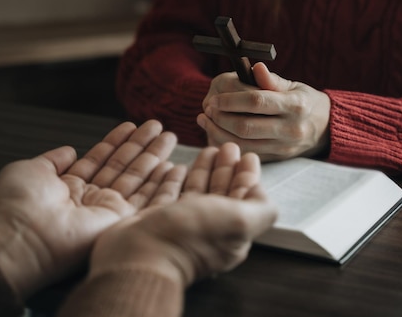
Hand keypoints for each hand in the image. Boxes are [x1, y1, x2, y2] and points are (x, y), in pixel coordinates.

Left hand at [0, 120, 183, 298]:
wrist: (23, 236)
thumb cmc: (18, 204)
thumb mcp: (30, 170)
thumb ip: (52, 159)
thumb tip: (70, 150)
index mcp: (70, 187)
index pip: (100, 159)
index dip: (116, 141)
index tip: (131, 125)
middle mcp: (92, 198)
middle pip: (123, 166)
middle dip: (142, 145)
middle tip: (158, 125)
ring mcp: (108, 210)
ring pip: (138, 178)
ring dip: (154, 157)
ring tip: (170, 136)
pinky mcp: (122, 221)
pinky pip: (147, 199)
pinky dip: (162, 184)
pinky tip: (173, 166)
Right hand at [89, 142, 277, 287]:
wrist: (139, 254)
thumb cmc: (190, 236)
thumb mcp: (239, 221)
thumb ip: (261, 209)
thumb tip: (262, 194)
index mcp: (231, 233)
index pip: (243, 200)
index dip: (247, 177)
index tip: (248, 156)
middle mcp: (207, 231)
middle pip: (221, 193)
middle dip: (227, 169)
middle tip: (228, 147)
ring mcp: (180, 226)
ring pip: (197, 192)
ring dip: (205, 170)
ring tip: (209, 150)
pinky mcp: (155, 220)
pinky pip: (169, 195)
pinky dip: (176, 179)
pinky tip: (178, 167)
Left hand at [197, 62, 330, 160]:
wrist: (325, 128)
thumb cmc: (305, 102)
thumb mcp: (295, 86)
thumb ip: (272, 80)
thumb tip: (255, 67)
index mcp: (295, 105)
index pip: (257, 101)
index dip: (231, 100)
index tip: (215, 98)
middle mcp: (291, 129)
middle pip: (246, 126)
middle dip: (221, 118)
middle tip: (208, 109)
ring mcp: (284, 147)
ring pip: (243, 144)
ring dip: (218, 133)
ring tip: (206, 120)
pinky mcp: (277, 158)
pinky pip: (246, 153)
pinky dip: (227, 144)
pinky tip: (216, 133)